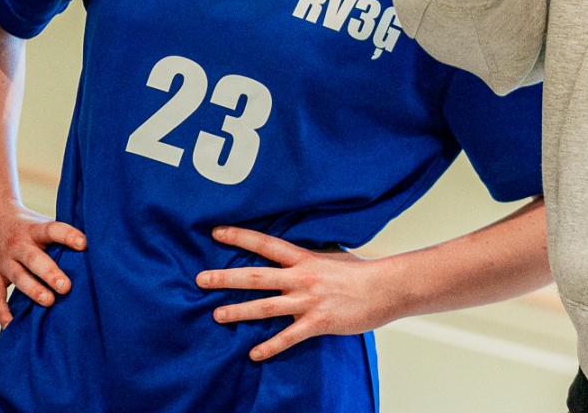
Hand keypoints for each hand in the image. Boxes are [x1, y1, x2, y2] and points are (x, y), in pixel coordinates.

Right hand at [0, 197, 85, 325]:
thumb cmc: (24, 225)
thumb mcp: (40, 223)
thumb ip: (59, 237)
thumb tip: (96, 249)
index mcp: (35, 229)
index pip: (53, 230)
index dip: (68, 236)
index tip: (84, 244)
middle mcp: (18, 244)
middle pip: (33, 258)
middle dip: (50, 273)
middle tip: (66, 287)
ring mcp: (2, 260)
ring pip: (17, 276)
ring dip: (33, 290)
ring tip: (49, 302)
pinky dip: (2, 311)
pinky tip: (10, 325)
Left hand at [200, 227, 399, 360]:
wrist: (386, 288)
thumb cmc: (360, 273)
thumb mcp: (331, 257)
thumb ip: (308, 258)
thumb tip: (291, 256)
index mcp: (304, 259)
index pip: (266, 245)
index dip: (241, 238)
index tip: (217, 233)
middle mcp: (302, 278)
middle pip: (257, 277)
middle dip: (226, 278)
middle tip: (201, 279)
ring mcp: (308, 301)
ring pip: (266, 307)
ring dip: (239, 312)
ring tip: (216, 316)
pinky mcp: (318, 322)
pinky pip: (289, 337)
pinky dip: (271, 347)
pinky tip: (254, 355)